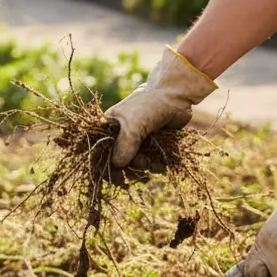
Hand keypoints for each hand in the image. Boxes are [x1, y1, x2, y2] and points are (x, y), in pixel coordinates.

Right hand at [105, 46, 217, 167]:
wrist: (176, 96)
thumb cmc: (150, 105)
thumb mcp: (133, 125)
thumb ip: (124, 146)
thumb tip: (117, 165)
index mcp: (109, 128)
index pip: (100, 152)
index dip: (106, 167)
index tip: (116, 180)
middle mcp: (120, 135)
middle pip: (119, 161)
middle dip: (131, 167)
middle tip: (142, 165)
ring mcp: (137, 140)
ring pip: (136, 163)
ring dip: (146, 166)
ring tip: (153, 161)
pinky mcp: (152, 144)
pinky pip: (150, 162)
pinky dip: (156, 165)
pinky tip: (161, 162)